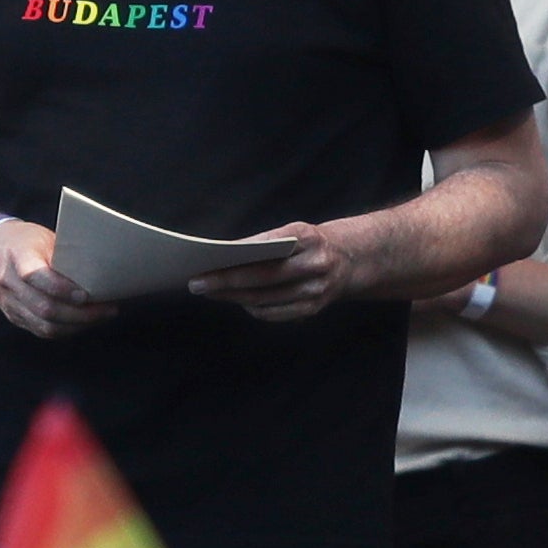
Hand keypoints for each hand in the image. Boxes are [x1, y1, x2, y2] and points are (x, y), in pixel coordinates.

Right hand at [0, 220, 115, 339]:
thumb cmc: (23, 241)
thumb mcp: (44, 239)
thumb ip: (64, 257)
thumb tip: (96, 274)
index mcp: (17, 257)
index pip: (36, 277)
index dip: (62, 289)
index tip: (86, 294)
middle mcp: (9, 282)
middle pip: (44, 308)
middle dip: (80, 314)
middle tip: (106, 309)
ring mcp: (9, 303)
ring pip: (44, 325)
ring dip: (76, 325)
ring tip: (99, 317)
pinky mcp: (13, 316)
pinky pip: (41, 330)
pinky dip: (65, 329)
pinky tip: (81, 323)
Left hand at [187, 221, 355, 324]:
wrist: (350, 260)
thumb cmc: (309, 244)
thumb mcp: (295, 233)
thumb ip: (267, 244)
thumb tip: (224, 258)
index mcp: (309, 237)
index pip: (267, 247)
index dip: (238, 256)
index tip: (208, 260)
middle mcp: (316, 263)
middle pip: (264, 277)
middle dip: (226, 281)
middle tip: (197, 283)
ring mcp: (317, 289)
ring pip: (266, 298)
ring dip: (233, 297)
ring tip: (210, 292)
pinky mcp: (314, 308)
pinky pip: (275, 313)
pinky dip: (253, 308)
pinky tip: (236, 301)